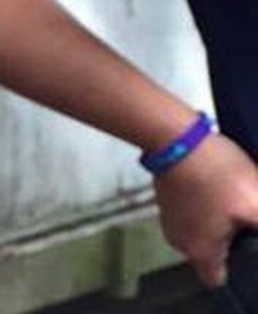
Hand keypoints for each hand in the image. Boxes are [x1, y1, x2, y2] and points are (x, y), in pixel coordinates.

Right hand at [154, 133, 257, 286]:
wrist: (176, 137)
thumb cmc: (210, 169)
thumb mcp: (256, 202)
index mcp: (200, 250)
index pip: (219, 280)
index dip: (238, 270)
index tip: (248, 249)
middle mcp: (179, 240)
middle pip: (213, 254)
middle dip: (233, 238)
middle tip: (245, 214)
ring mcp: (170, 220)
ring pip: (203, 232)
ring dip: (219, 220)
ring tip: (231, 196)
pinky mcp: (168, 201)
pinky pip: (193, 212)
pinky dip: (206, 204)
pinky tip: (216, 185)